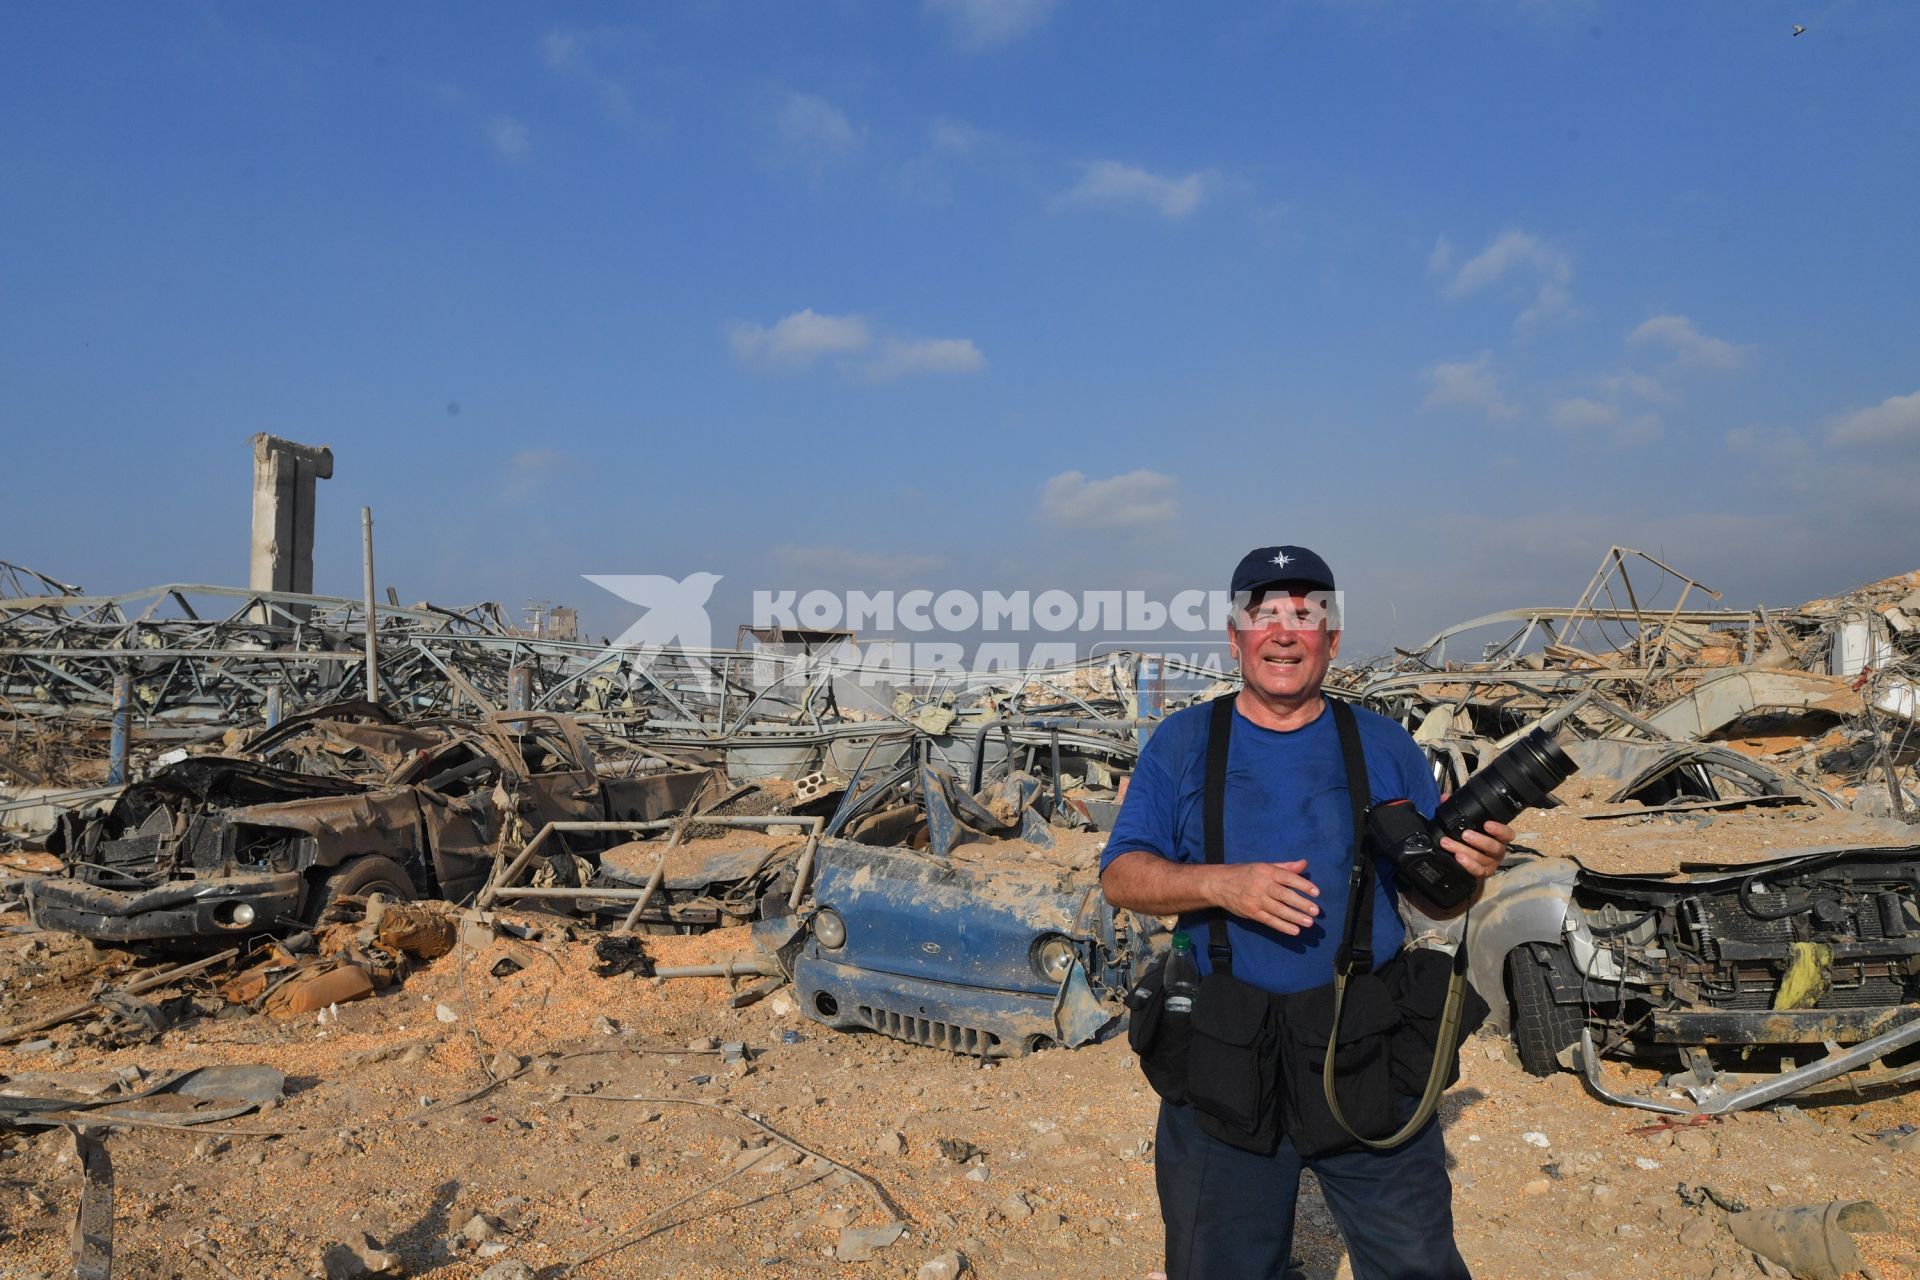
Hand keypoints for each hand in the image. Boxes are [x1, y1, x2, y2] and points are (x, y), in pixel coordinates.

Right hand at [1206, 859, 1321, 935]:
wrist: (1219, 884)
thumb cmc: (1245, 873)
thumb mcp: (1264, 866)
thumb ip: (1286, 867)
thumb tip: (1304, 864)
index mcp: (1267, 871)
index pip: (1288, 878)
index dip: (1303, 885)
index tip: (1316, 892)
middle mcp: (1262, 885)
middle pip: (1285, 895)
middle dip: (1301, 904)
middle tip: (1316, 911)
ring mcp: (1256, 900)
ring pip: (1279, 910)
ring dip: (1295, 917)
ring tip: (1309, 922)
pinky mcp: (1251, 912)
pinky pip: (1269, 921)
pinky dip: (1282, 926)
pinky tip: (1294, 930)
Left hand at [1438, 814, 1514, 879]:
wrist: (1467, 863)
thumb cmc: (1470, 840)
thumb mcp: (1466, 825)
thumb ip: (1457, 810)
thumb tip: (1445, 797)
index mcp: (1498, 838)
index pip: (1507, 834)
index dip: (1500, 829)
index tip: (1487, 824)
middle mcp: (1497, 851)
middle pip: (1494, 847)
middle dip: (1479, 840)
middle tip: (1465, 834)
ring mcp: (1491, 864)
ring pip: (1481, 858)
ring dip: (1465, 850)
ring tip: (1449, 844)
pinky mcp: (1482, 874)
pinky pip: (1478, 871)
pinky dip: (1468, 865)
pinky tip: (1457, 858)